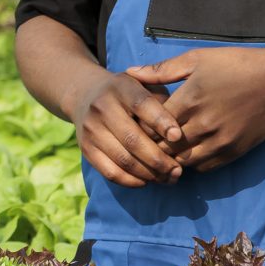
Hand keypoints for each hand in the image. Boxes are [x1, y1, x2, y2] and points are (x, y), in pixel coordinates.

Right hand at [70, 71, 185, 188]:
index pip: (142, 105)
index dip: (161, 122)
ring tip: (168, 178)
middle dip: (159, 159)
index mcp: (120, 87)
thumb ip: (163, 102)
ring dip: (149, 174)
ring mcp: (91, 129)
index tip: (178, 137)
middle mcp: (101, 107)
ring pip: (123, 160)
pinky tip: (147, 180)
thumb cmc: (129, 93)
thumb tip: (177, 136)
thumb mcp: (146, 84)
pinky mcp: (86, 148)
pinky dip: (132, 181)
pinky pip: (110, 172)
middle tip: (178, 170)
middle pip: (133, 140)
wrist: (86, 95)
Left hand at [126, 47, 264, 172]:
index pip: (152, 127)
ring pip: (182, 162)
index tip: (138, 124)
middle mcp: (202, 125)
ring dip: (172, 158)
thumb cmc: (236, 65)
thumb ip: (161, 70)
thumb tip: (130, 73)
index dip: (141, 128)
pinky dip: (192, 163)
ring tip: (166, 149)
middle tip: (147, 141)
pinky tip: (189, 152)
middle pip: (164, 148)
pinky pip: (204, 167)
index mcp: (189, 101)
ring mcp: (219, 141)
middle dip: (153, 147)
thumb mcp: (197, 59)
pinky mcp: (233, 151)